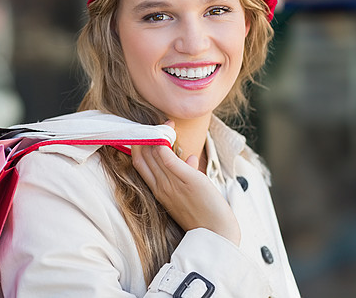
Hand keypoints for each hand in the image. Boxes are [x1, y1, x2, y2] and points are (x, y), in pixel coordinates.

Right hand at [131, 130, 240, 245]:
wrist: (217, 233)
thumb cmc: (203, 213)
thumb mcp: (190, 192)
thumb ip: (188, 173)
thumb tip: (191, 157)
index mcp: (159, 190)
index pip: (139, 163)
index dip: (140, 145)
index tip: (148, 131)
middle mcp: (162, 187)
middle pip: (143, 157)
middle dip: (147, 136)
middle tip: (156, 123)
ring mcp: (173, 184)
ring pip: (154, 156)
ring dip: (157, 136)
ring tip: (165, 123)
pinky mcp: (188, 181)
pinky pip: (170, 162)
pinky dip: (164, 148)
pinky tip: (165, 136)